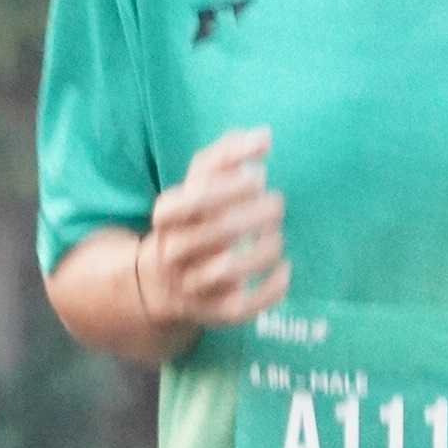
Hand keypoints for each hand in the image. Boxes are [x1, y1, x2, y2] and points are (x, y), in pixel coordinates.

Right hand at [140, 128, 288, 327]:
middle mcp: (174, 252)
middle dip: (254, 216)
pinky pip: (241, 307)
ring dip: (261, 250)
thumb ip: (227, 155)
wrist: (162, 282)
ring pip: (226, 271)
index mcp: (167, 215)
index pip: (193, 200)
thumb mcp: (198, 183)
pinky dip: (268, 290)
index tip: (260, 176)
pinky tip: (285, 269)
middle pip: (214, 233)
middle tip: (278, 204)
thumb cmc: (193, 219)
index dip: (229, 187)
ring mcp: (191, 285)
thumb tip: (264, 135)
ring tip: (278, 236)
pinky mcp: (212, 313)